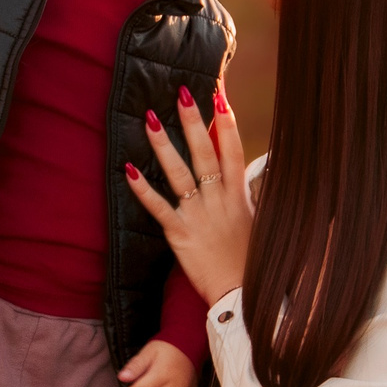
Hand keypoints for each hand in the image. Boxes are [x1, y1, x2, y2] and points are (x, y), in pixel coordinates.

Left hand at [124, 85, 251, 306]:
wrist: (240, 292)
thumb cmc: (251, 257)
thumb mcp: (257, 219)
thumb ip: (248, 191)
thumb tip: (248, 167)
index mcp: (239, 194)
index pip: (233, 150)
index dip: (226, 122)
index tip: (219, 95)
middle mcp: (218, 199)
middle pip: (205, 153)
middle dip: (193, 122)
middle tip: (181, 94)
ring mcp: (198, 215)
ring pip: (179, 174)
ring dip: (164, 145)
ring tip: (150, 120)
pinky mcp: (180, 234)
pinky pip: (159, 208)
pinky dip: (144, 190)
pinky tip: (129, 169)